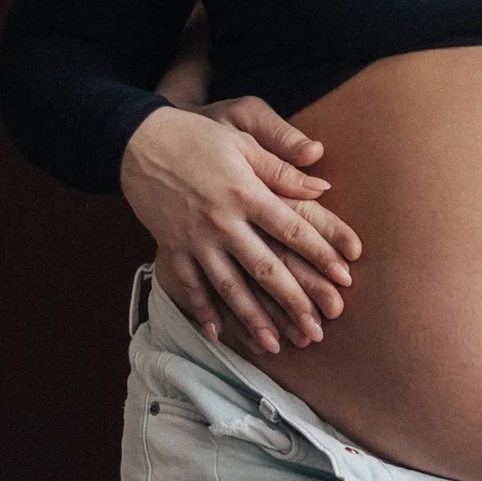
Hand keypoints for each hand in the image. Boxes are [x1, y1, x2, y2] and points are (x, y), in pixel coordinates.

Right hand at [195, 97, 357, 346]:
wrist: (137, 140)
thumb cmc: (197, 135)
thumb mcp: (243, 137)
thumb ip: (282, 167)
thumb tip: (322, 189)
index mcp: (246, 192)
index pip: (293, 228)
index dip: (321, 253)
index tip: (345, 277)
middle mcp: (223, 220)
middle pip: (266, 267)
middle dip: (294, 300)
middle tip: (317, 328)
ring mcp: (196, 238)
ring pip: (230, 286)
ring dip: (253, 317)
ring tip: (274, 345)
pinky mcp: (172, 247)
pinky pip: (190, 285)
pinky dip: (203, 310)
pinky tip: (217, 333)